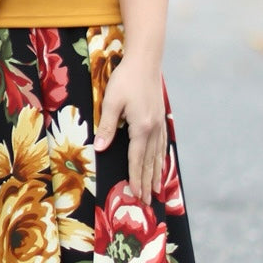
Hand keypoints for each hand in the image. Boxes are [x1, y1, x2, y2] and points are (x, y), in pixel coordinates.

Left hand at [94, 55, 166, 200]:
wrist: (146, 60)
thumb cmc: (126, 79)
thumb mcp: (111, 101)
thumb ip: (106, 126)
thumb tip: (100, 148)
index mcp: (141, 127)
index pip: (136, 159)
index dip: (135, 178)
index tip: (135, 195)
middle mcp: (154, 128)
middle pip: (150, 162)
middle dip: (147, 183)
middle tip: (148, 203)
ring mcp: (160, 123)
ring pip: (158, 155)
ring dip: (156, 175)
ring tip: (156, 191)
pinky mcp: (160, 117)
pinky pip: (162, 144)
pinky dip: (161, 159)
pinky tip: (160, 165)